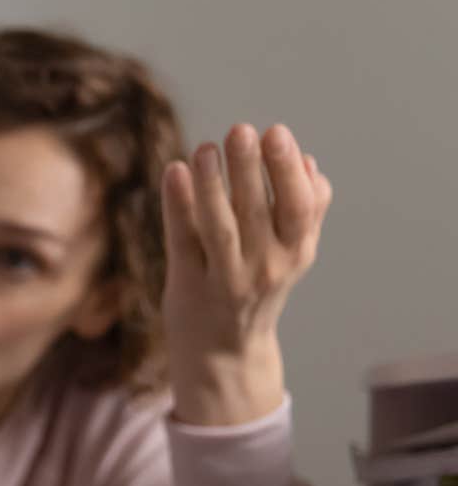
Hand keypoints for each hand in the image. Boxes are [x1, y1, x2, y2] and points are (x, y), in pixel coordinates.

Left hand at [161, 123, 332, 425]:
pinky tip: (175, 171)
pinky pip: (182, 241)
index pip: (298, 207)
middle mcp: (263, 268)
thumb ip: (307, 211)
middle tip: (241, 129)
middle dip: (250, 168)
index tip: (276, 132)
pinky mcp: (186, 286)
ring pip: (219, 227)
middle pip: (257, 212)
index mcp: (294, 253)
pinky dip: (178, 205)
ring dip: (213, 185)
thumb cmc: (259, 291)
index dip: (287, 170)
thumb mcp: (293, 254)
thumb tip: (310, 162)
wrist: (226, 355)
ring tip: (206, 147)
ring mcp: (223, 279)